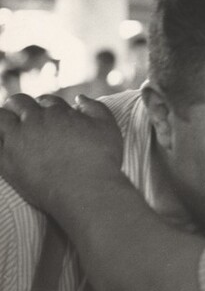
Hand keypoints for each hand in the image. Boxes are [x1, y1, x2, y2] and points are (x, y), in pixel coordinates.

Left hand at [0, 94, 122, 212]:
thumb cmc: (101, 159)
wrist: (87, 192)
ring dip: (3, 119)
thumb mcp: (108, 127)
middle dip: (20, 106)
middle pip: (18, 102)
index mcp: (57, 111)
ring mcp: (17, 141)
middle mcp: (34, 121)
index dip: (48, 107)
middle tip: (24, 118)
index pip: (46, 101)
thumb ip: (94, 107)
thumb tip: (79, 98)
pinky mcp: (6, 163)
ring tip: (10, 130)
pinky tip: (4, 145)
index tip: (49, 117)